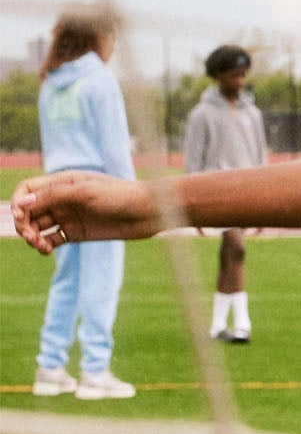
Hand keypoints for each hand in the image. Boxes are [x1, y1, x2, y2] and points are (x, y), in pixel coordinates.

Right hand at [10, 173, 159, 253]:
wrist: (148, 212)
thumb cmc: (119, 196)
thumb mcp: (84, 193)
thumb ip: (53, 197)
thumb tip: (21, 204)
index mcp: (61, 182)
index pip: (27, 190)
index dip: (18, 203)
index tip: (20, 217)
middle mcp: (61, 199)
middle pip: (29, 210)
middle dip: (23, 224)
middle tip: (31, 238)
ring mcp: (69, 216)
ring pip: (38, 226)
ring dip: (32, 237)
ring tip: (41, 247)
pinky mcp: (77, 233)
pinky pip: (52, 240)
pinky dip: (44, 245)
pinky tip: (46, 250)